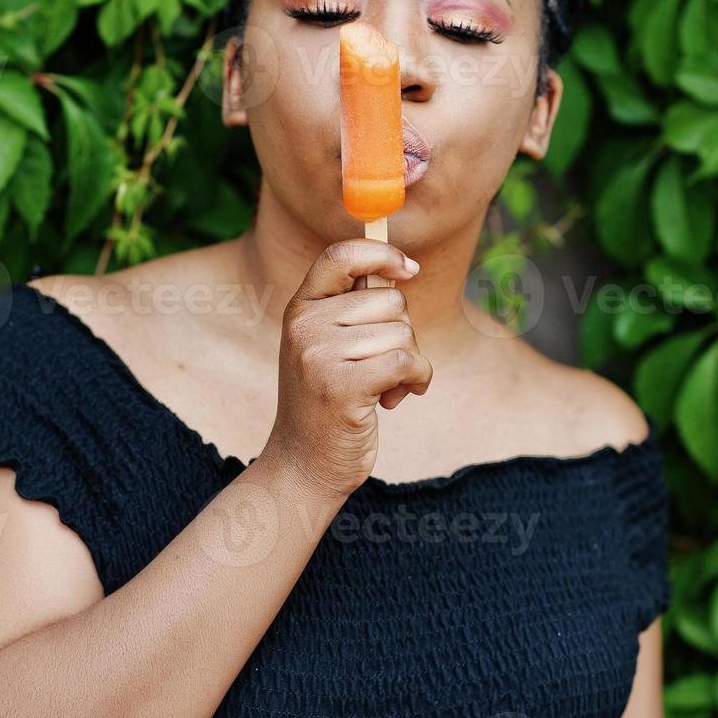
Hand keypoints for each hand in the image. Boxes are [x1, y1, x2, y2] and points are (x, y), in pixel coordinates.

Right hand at [259, 239, 432, 498]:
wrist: (303, 465)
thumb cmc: (326, 403)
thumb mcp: (326, 347)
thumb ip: (352, 309)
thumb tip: (402, 266)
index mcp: (299, 309)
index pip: (340, 255)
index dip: (381, 252)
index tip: (409, 269)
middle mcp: (305, 326)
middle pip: (389, 299)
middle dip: (401, 332)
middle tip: (381, 365)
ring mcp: (321, 356)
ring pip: (403, 332)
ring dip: (410, 362)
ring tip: (384, 387)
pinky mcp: (344, 387)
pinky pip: (408, 360)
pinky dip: (418, 379)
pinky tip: (400, 397)